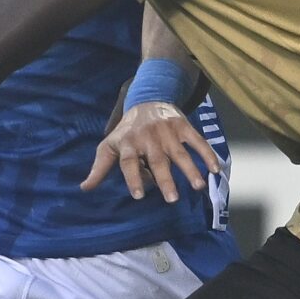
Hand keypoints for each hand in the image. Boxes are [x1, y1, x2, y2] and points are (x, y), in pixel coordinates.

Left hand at [81, 102, 222, 201]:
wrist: (148, 99)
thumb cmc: (127, 131)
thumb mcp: (109, 145)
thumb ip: (100, 168)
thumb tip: (84, 188)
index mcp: (128, 144)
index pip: (129, 162)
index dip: (133, 178)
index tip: (139, 196)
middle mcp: (147, 138)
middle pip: (157, 161)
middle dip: (165, 180)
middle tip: (172, 199)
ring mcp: (167, 132)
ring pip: (180, 153)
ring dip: (190, 170)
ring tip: (199, 186)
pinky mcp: (183, 126)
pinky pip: (197, 141)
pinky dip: (207, 154)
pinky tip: (215, 169)